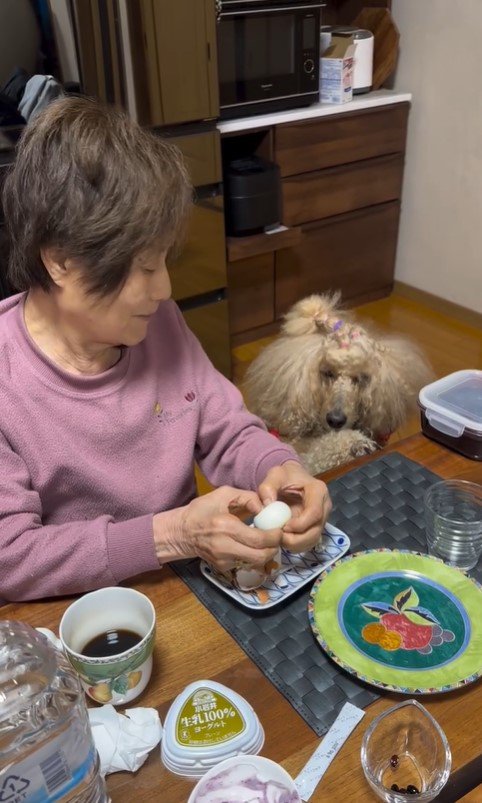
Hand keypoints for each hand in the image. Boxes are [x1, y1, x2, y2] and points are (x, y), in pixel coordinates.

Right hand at [153, 486, 282, 572]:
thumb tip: (266, 507)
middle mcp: (225, 547)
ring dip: (266, 553)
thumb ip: (248, 497)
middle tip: (277, 537)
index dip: (275, 536)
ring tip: (267, 541)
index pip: (259, 539)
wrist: (181, 532)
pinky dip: (253, 555)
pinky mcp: (222, 568)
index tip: (279, 529)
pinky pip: (245, 564)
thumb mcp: (224, 494)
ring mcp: (223, 560)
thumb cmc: (202, 510)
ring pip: (255, 563)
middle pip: (261, 556)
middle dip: (275, 547)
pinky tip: (251, 546)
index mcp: (226, 527)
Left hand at [257, 461, 331, 551]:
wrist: (291, 479)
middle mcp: (324, 506)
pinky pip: (308, 542)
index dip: (300, 525)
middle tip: (278, 538)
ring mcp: (321, 519)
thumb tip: (267, 506)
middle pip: (316, 531)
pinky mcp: (315, 527)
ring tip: (279, 539)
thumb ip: (268, 487)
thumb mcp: (275, 475)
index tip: (282, 527)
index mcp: (318, 491)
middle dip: (296, 539)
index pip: (315, 513)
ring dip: (295, 545)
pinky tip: (283, 540)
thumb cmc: (285, 476)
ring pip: (313, 539)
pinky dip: (295, 546)